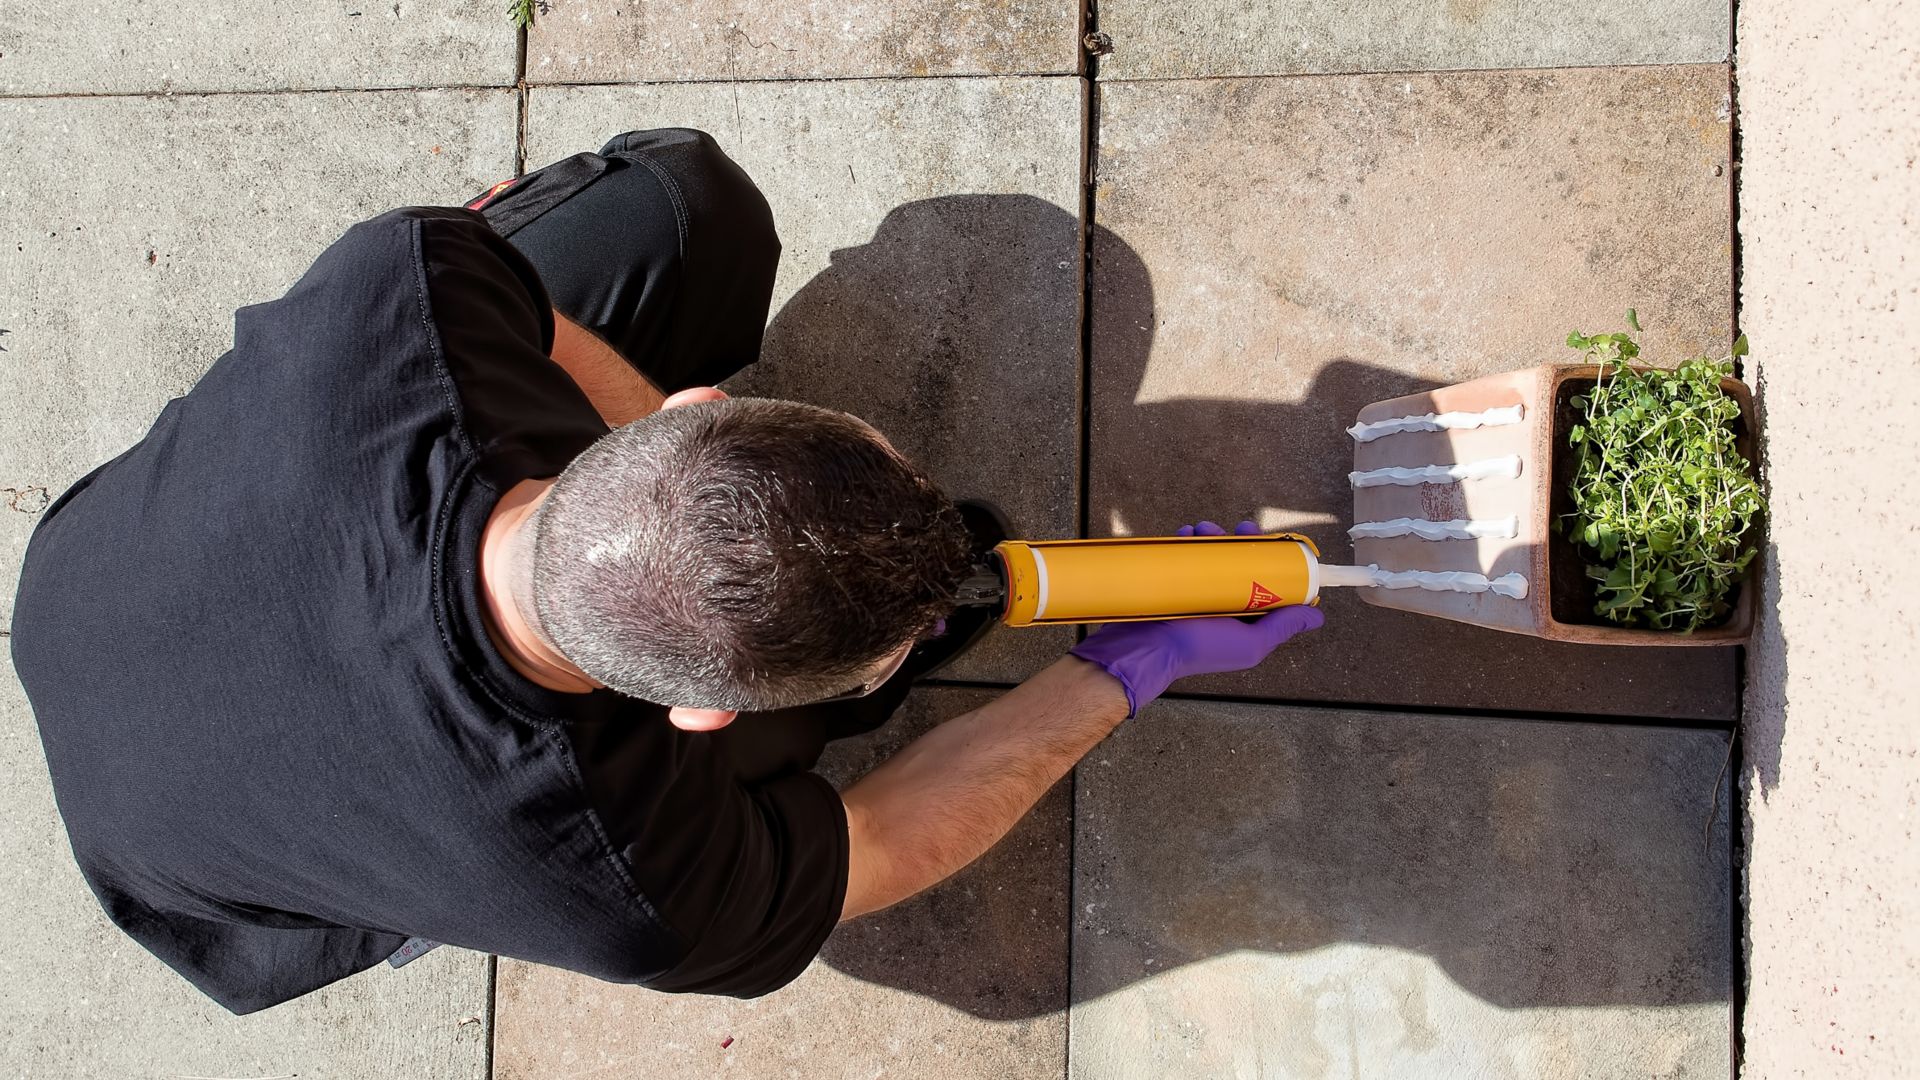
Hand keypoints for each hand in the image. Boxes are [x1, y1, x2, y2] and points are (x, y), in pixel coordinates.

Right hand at [1067, 520, 1324, 715]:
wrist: (1146, 648)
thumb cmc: (1201, 650)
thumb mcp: (1250, 643)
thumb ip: (1281, 628)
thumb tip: (1318, 616)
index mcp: (1243, 616)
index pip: (1264, 581)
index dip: (1269, 558)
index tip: (1270, 540)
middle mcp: (1220, 601)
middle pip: (1237, 562)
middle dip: (1240, 540)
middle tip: (1241, 528)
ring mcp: (1194, 590)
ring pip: (1210, 554)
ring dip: (1212, 535)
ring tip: (1204, 528)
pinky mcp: (1171, 581)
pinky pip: (1182, 555)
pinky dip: (1186, 540)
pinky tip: (1186, 533)